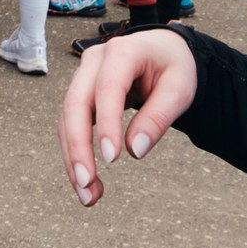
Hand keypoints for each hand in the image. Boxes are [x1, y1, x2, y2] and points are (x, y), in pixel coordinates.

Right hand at [56, 27, 194, 205]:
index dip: (107, 123)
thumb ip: (158, 117)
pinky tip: (87, 182)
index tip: (111, 158)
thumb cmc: (173, 67)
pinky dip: (76, 154)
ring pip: (67, 119)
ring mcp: (83, 77)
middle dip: (77, 147)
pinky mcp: (81, 95)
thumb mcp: (179, 89)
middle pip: (75, 104)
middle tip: (87, 183)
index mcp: (123, 52)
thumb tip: (135, 151)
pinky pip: (70, 126)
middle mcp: (94, 61)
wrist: (163, 51)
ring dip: (73, 158)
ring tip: (89, 196)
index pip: (108, 88)